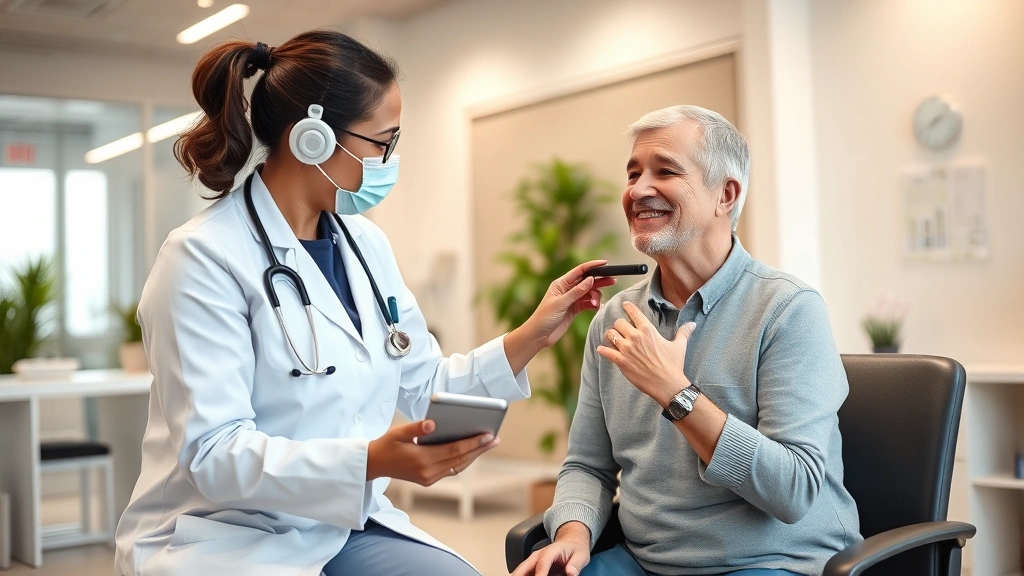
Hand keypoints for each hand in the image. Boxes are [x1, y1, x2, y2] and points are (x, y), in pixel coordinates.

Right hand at [365, 420, 498, 484]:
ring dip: (474, 455)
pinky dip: (463, 460)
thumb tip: (433, 423)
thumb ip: (417, 427)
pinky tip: (471, 451)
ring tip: (488, 444)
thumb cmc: (387, 445)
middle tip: (495, 439)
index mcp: (422, 460)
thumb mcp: (399, 432)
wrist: (374, 464)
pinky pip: (452, 469)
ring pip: (458, 466)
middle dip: (479, 449)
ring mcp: (429, 478)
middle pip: (460, 459)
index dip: (473, 443)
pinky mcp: (429, 480)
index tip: (488, 436)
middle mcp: (428, 472)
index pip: (454, 450)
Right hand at [511, 521, 590, 575]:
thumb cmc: (575, 549)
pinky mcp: (533, 567)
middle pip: (524, 566)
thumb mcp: (581, 556)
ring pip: (521, 571)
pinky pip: (525, 574)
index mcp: (551, 551)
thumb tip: (571, 573)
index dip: (540, 574)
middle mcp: (539, 555)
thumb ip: (575, 564)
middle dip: (518, 575)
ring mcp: (534, 561)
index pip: (543, 563)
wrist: (571, 541)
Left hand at [524, 260, 616, 349]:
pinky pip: (588, 303)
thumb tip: (590, 279)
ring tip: (595, 304)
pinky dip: (593, 304)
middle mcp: (567, 290)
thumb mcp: (561, 304)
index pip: (579, 271)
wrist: (538, 336)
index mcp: (561, 284)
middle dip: (599, 281)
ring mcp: (571, 300)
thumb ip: (576, 292)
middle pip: (587, 281)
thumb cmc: (544, 318)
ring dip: (595, 297)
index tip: (605, 263)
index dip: (592, 266)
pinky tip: (595, 307)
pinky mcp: (574, 310)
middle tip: (613, 281)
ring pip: (589, 293)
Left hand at [596, 301, 696, 405]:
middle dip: (619, 325)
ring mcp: (627, 349)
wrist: (667, 384)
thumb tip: (692, 324)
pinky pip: (606, 351)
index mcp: (648, 330)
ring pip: (610, 334)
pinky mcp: (621, 361)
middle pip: (619, 322)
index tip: (624, 304)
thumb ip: (683, 332)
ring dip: (610, 335)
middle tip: (620, 328)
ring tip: (612, 338)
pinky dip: (602, 349)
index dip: (628, 307)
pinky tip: (601, 349)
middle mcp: (635, 337)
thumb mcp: (680, 346)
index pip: (634, 313)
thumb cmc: (674, 365)